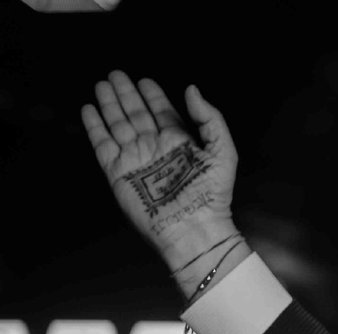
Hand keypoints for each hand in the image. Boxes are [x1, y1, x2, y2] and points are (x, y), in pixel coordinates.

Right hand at [81, 71, 239, 272]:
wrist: (193, 229)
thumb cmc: (211, 194)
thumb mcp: (222, 152)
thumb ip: (210, 118)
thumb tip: (191, 89)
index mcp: (180, 143)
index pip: (163, 112)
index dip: (153, 95)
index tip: (145, 80)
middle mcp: (156, 148)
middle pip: (137, 114)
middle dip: (126, 94)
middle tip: (116, 75)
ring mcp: (136, 159)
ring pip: (118, 125)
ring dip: (110, 105)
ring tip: (102, 85)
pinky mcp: (118, 172)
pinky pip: (103, 144)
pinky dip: (95, 127)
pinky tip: (89, 110)